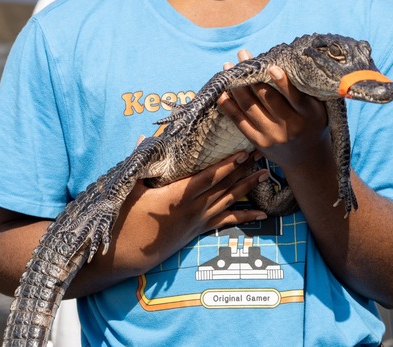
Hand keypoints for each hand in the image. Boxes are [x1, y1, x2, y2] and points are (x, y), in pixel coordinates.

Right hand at [109, 151, 267, 267]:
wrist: (128, 254)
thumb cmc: (126, 220)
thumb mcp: (130, 190)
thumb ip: (139, 164)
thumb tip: (142, 138)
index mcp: (176, 196)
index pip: (207, 178)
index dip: (226, 166)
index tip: (242, 154)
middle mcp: (192, 209)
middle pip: (224, 187)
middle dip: (244, 170)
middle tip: (261, 154)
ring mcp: (197, 221)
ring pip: (228, 201)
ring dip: (247, 187)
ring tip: (265, 174)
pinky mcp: (198, 230)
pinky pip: (226, 222)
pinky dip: (244, 217)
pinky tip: (261, 215)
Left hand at [217, 50, 329, 170]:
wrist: (308, 159)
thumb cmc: (312, 123)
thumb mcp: (318, 108)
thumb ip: (304, 90)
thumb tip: (283, 61)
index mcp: (309, 115)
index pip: (295, 97)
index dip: (283, 82)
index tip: (271, 66)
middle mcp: (291, 126)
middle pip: (267, 98)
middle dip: (253, 74)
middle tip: (243, 55)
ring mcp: (273, 136)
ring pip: (250, 107)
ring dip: (236, 85)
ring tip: (228, 66)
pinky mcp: (259, 142)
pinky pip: (239, 122)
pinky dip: (228, 106)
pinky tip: (221, 92)